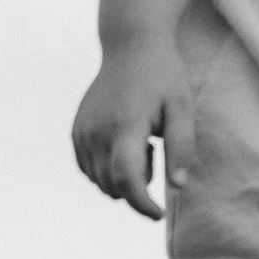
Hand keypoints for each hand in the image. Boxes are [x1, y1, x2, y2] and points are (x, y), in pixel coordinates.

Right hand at [71, 41, 195, 220]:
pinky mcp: (76, 130)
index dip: (141, 203)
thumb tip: (179, 187)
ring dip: (121, 177)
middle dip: (137, 186)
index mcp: (126, 125)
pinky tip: (125, 142)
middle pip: (111, 184)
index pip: (126, 179)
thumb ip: (181, 146)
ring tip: (142, 143)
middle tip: (156, 152)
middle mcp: (97, 131)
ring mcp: (82, 131)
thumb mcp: (182, 106)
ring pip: (98, 180)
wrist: (131, 45)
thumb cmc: (163, 76)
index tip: (158, 214)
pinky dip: (106, 169)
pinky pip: (88, 167)